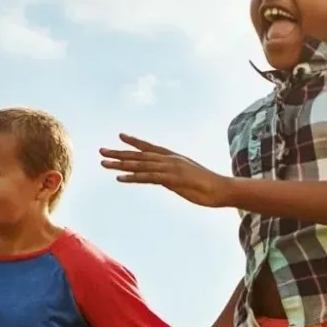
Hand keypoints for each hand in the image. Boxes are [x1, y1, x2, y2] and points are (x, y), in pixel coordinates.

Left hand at [100, 135, 231, 207]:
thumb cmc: (209, 187)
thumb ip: (173, 177)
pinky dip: (133, 177)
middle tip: (102, 151)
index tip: (120, 136)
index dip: (135, 142)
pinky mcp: (173, 179)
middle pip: (140, 155)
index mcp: (174, 158)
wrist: (224, 189)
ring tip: (104, 163)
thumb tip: (164, 180)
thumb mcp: (187, 180)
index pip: (150, 148)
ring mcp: (171, 168)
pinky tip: (120, 178)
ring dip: (121, 164)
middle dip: (119, 153)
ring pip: (141, 165)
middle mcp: (170, 160)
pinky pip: (149, 178)